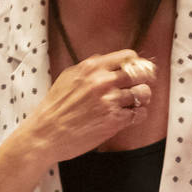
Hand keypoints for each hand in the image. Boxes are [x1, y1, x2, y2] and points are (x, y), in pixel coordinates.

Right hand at [0, 50, 154, 191]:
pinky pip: (139, 114)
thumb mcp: (68, 77)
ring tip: (137, 102)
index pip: (128, 57)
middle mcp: (103, 81)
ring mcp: (110, 101)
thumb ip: (88, 67)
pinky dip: (138, 115)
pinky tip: (130, 116)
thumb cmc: (55, 107)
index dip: (136, 63)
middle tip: (143, 83)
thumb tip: (105, 60)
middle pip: (141, 72)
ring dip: (143, 98)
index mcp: (92, 68)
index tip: (137, 69)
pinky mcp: (114, 121)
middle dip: (145, 78)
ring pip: (144, 93)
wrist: (46, 134)